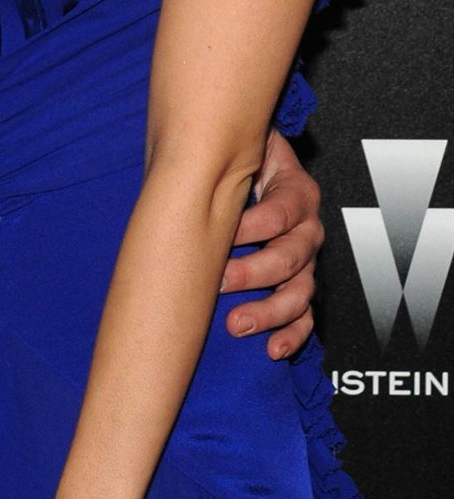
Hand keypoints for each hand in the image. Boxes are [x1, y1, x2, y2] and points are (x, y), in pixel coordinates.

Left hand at [221, 128, 321, 358]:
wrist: (255, 167)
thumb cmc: (241, 160)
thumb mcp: (240, 149)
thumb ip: (226, 158)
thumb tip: (191, 168)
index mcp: (296, 191)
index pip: (279, 214)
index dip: (249, 227)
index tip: (219, 236)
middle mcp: (307, 227)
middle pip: (290, 256)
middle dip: (253, 272)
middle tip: (220, 281)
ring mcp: (306, 259)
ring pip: (300, 291)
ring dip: (269, 310)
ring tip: (237, 323)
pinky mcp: (301, 284)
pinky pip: (306, 316)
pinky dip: (293, 335)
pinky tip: (273, 348)